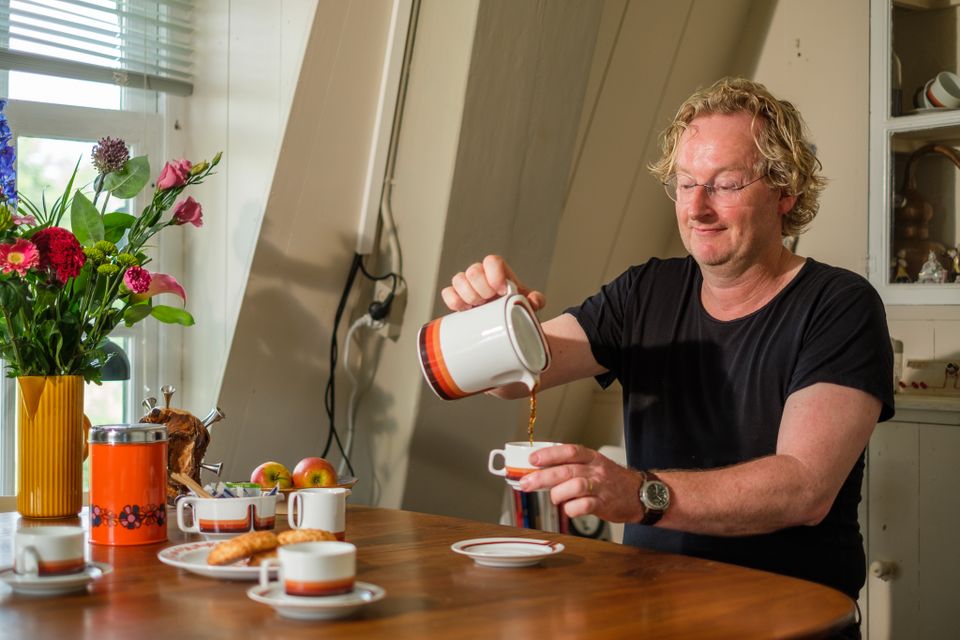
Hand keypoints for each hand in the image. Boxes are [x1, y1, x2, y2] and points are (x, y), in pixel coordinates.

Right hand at [441, 255, 545, 311]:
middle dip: (482, 288)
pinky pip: (447, 293)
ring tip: (478, 307)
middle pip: (473, 271)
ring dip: (468, 295)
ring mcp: (467, 285)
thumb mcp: (529, 303)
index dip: (494, 274)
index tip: (501, 291)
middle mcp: (481, 274)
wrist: (504, 321)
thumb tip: (533, 301)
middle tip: (490, 301)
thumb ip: (537, 300)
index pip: (492, 261)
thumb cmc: (516, 306)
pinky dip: (453, 300)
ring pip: (458, 279)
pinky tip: (464, 309)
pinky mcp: (456, 297)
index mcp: (498, 270)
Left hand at [519, 444, 643, 522]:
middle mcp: (596, 470)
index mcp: (592, 457)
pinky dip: (572, 509)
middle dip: (542, 477)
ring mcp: (601, 487)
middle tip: (526, 483)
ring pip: (575, 486)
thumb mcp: (594, 466)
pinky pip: (584, 506)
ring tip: (554, 498)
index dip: (549, 454)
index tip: (532, 459)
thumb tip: (541, 472)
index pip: (569, 451)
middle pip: (566, 470)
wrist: (641, 494)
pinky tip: (569, 508)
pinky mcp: (605, 504)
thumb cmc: (612, 481)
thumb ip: (572, 467)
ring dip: (558, 493)